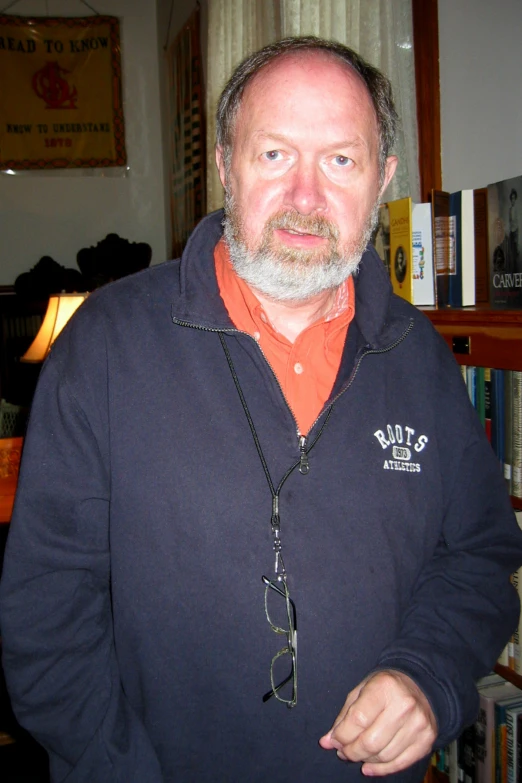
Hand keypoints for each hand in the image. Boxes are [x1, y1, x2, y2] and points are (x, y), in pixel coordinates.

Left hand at [319, 670, 436, 775]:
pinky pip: (400, 763)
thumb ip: (344, 716)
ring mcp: (418, 724)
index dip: (342, 735)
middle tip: (343, 752)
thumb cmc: (384, 687)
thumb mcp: (361, 691)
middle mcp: (404, 705)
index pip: (358, 720)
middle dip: (351, 752)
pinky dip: (381, 769)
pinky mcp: (427, 740)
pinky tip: (368, 766)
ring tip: (356, 754)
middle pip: (371, 742)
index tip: (334, 740)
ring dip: (365, 760)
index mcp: (385, 687)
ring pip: (384, 755)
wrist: (420, 685)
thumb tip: (327, 742)